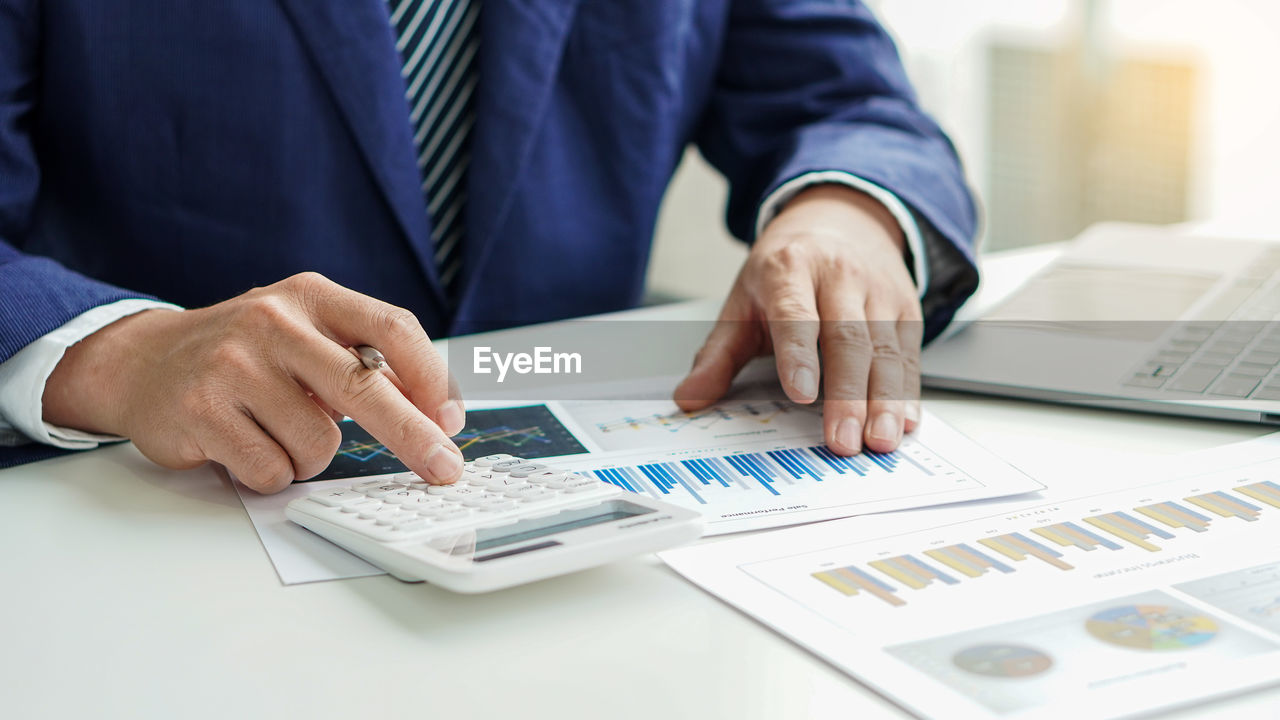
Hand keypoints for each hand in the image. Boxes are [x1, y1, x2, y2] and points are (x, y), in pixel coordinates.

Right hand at [42, 273, 466, 492]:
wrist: (141, 361)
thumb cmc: (246, 355)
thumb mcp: (304, 333)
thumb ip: (361, 360)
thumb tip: (433, 412)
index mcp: (311, 296)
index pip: (393, 328)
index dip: (432, 379)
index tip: (451, 420)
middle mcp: (273, 322)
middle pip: (365, 388)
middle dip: (413, 436)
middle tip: (443, 468)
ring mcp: (233, 365)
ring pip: (318, 444)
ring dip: (309, 457)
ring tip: (275, 431)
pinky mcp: (200, 411)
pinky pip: (272, 470)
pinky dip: (270, 473)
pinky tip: (244, 445)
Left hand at [674, 185, 922, 454]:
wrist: (840, 218)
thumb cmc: (786, 269)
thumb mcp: (743, 302)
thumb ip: (717, 354)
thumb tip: (689, 398)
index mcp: (789, 270)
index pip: (795, 315)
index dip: (799, 354)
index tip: (801, 393)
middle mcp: (839, 276)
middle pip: (847, 338)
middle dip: (847, 394)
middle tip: (843, 439)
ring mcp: (878, 291)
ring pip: (885, 349)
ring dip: (884, 400)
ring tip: (878, 440)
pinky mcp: (907, 308)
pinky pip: (909, 354)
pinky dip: (908, 392)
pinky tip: (904, 422)